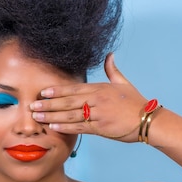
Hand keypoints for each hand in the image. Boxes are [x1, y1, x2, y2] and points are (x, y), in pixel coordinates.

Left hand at [29, 53, 147, 141]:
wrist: (148, 120)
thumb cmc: (136, 103)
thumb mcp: (123, 83)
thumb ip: (112, 70)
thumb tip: (109, 54)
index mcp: (100, 88)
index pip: (74, 88)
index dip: (57, 91)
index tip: (43, 92)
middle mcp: (97, 100)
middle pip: (68, 101)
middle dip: (48, 104)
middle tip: (32, 105)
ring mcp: (98, 114)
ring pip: (70, 115)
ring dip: (52, 116)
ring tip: (37, 117)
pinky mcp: (101, 127)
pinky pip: (80, 127)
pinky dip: (66, 127)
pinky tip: (54, 127)